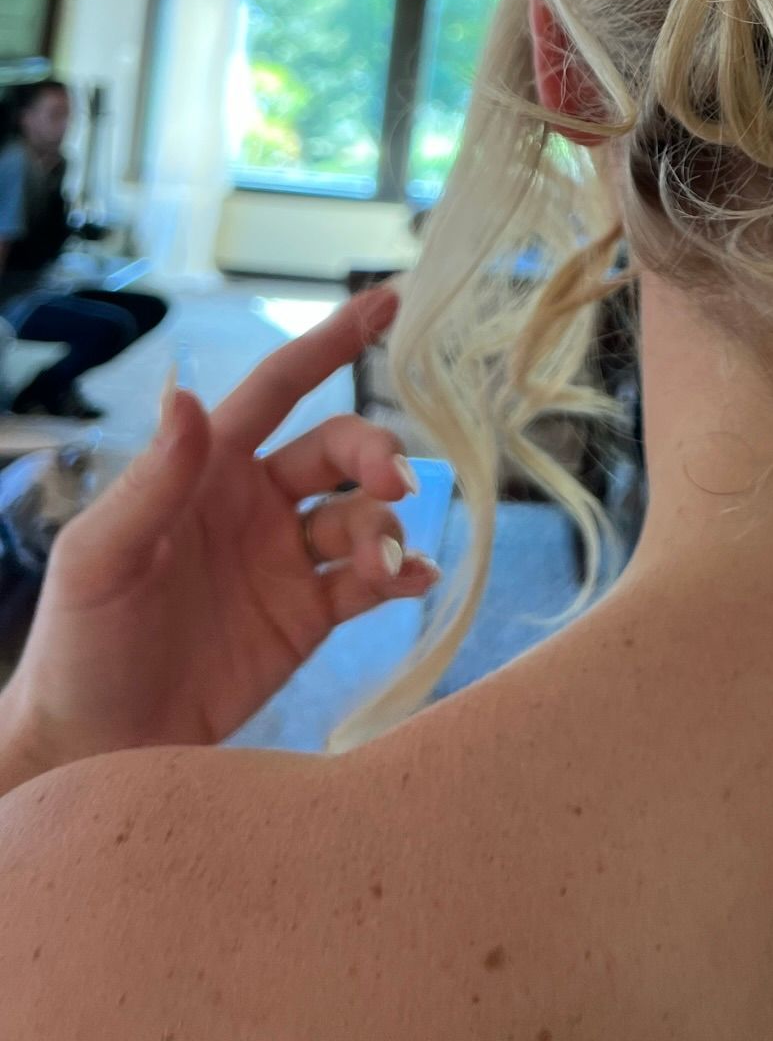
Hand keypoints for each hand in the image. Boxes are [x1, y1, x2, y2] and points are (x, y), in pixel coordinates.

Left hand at [0, 286, 436, 774]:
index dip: (331, 342)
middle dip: (375, 453)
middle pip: (338, 450)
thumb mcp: (100, 557)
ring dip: (384, 526)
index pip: (280, 387)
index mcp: (207, 469)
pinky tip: (412, 580)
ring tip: (382, 563)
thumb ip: (152, 481)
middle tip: (395, 481)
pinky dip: (400, 574)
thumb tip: (185, 397)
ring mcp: (285, 560)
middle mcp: (255, 502)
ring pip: (361, 516)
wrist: (94, 751)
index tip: (387, 300)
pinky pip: (369, 581)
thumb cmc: (80, 643)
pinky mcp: (307, 618)